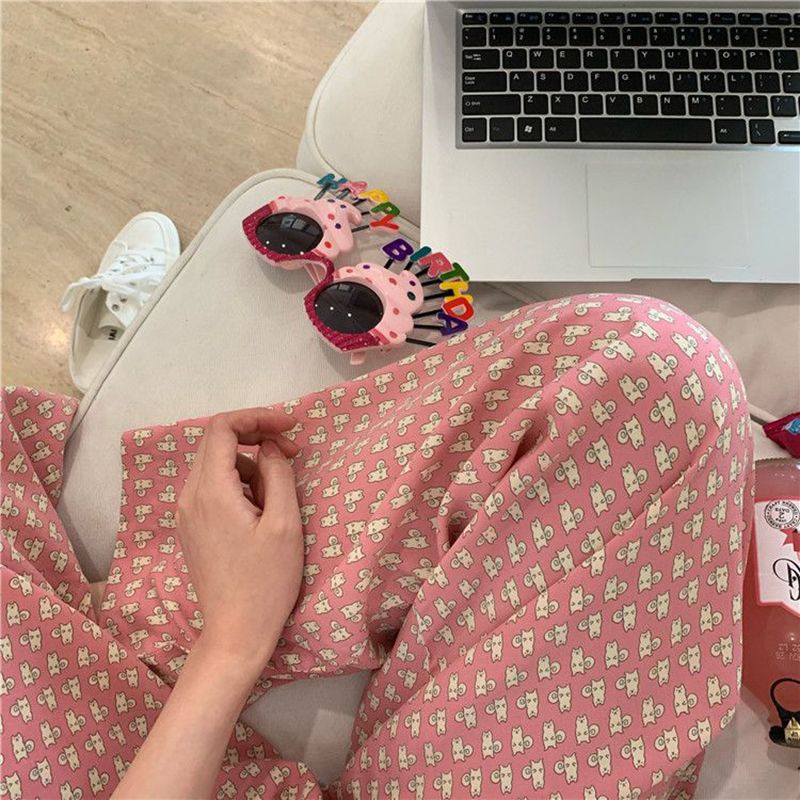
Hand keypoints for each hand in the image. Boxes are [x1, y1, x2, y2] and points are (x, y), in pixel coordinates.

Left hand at [175, 407, 303, 665]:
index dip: (257, 417)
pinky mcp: (191, 527)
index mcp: (211, 490)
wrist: (236, 632)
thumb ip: (277, 474)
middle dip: (256, 438)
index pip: (223, 427)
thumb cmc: (266, 581)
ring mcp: (186, 513)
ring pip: (216, 465)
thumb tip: (269, 447)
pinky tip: (260, 509)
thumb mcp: (284, 523)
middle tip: (292, 454)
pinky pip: (212, 487)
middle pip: (216, 442)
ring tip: (278, 494)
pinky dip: (238, 483)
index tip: (290, 427)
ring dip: (250, 464)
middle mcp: (189, 495)